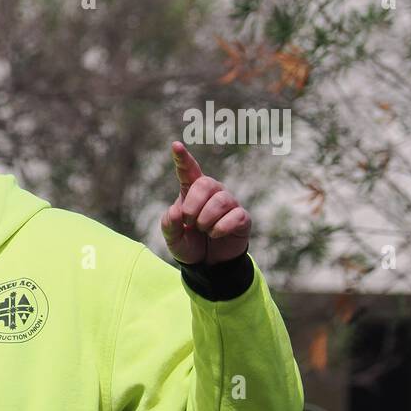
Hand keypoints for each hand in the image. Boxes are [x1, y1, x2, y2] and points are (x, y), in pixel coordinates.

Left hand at [160, 142, 251, 265]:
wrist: (208, 265)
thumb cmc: (190, 245)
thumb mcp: (172, 238)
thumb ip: (169, 225)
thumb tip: (177, 212)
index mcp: (191, 192)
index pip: (188, 171)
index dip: (183, 158)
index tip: (176, 146)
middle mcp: (212, 193)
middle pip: (206, 183)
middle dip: (193, 205)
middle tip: (189, 222)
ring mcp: (229, 204)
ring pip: (220, 200)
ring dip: (206, 219)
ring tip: (203, 230)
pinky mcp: (242, 218)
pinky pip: (235, 216)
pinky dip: (220, 228)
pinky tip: (215, 234)